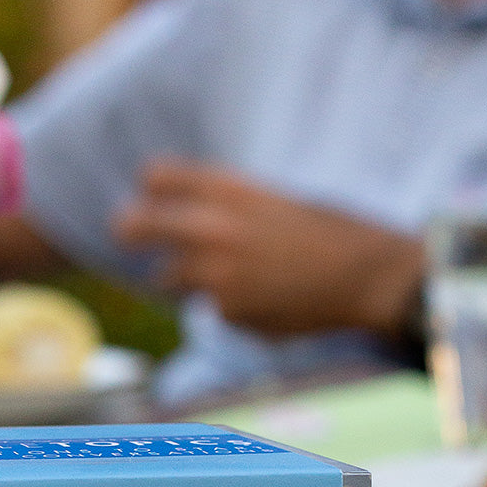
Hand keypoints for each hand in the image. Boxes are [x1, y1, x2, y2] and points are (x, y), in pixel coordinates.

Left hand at [113, 159, 424, 340]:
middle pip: (135, 225)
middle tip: (124, 234)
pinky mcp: (222, 309)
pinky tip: (264, 299)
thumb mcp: (269, 201)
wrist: (362, 274)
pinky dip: (227, 306)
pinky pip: (209, 307)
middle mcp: (212, 227)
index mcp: (228, 190)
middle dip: (128, 231)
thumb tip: (177, 216)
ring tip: (233, 275)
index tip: (148, 194)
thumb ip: (222, 207)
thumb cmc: (322, 233)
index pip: (156, 177)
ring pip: (168, 278)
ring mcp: (212, 272)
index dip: (149, 187)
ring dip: (185, 280)